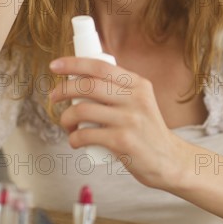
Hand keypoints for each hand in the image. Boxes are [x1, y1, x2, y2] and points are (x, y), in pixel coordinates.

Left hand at [49, 57, 183, 189]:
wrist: (168, 160)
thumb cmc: (146, 130)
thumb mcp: (141, 101)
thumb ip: (120, 89)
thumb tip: (82, 76)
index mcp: (138, 84)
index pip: (101, 66)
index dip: (74, 63)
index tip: (55, 66)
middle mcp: (136, 98)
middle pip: (89, 86)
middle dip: (63, 89)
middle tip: (54, 97)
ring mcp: (129, 120)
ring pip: (82, 110)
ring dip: (66, 118)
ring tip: (68, 125)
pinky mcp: (123, 141)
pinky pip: (86, 135)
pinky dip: (74, 138)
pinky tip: (75, 141)